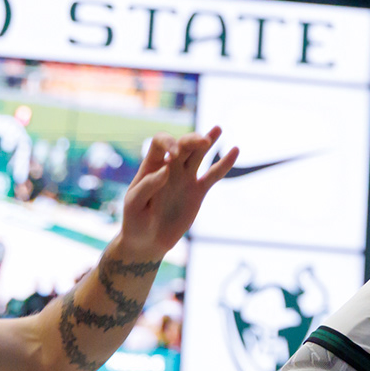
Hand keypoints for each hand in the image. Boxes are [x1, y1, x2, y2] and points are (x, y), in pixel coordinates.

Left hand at [115, 127, 237, 261]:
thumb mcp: (134, 204)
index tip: (174, 155)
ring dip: (208, 140)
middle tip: (203, 142)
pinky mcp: (198, 191)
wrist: (148, 241)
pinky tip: (235, 150)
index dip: (169, 143)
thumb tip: (167, 169)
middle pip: (183, 144)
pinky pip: (213, 175)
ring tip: (218, 129)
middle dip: (193, 140)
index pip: (161, 143)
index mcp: (152, 166)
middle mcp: (170, 167)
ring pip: (199, 154)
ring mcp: (185, 178)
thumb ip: (147, 186)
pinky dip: (224, 163)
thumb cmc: (135, 221)